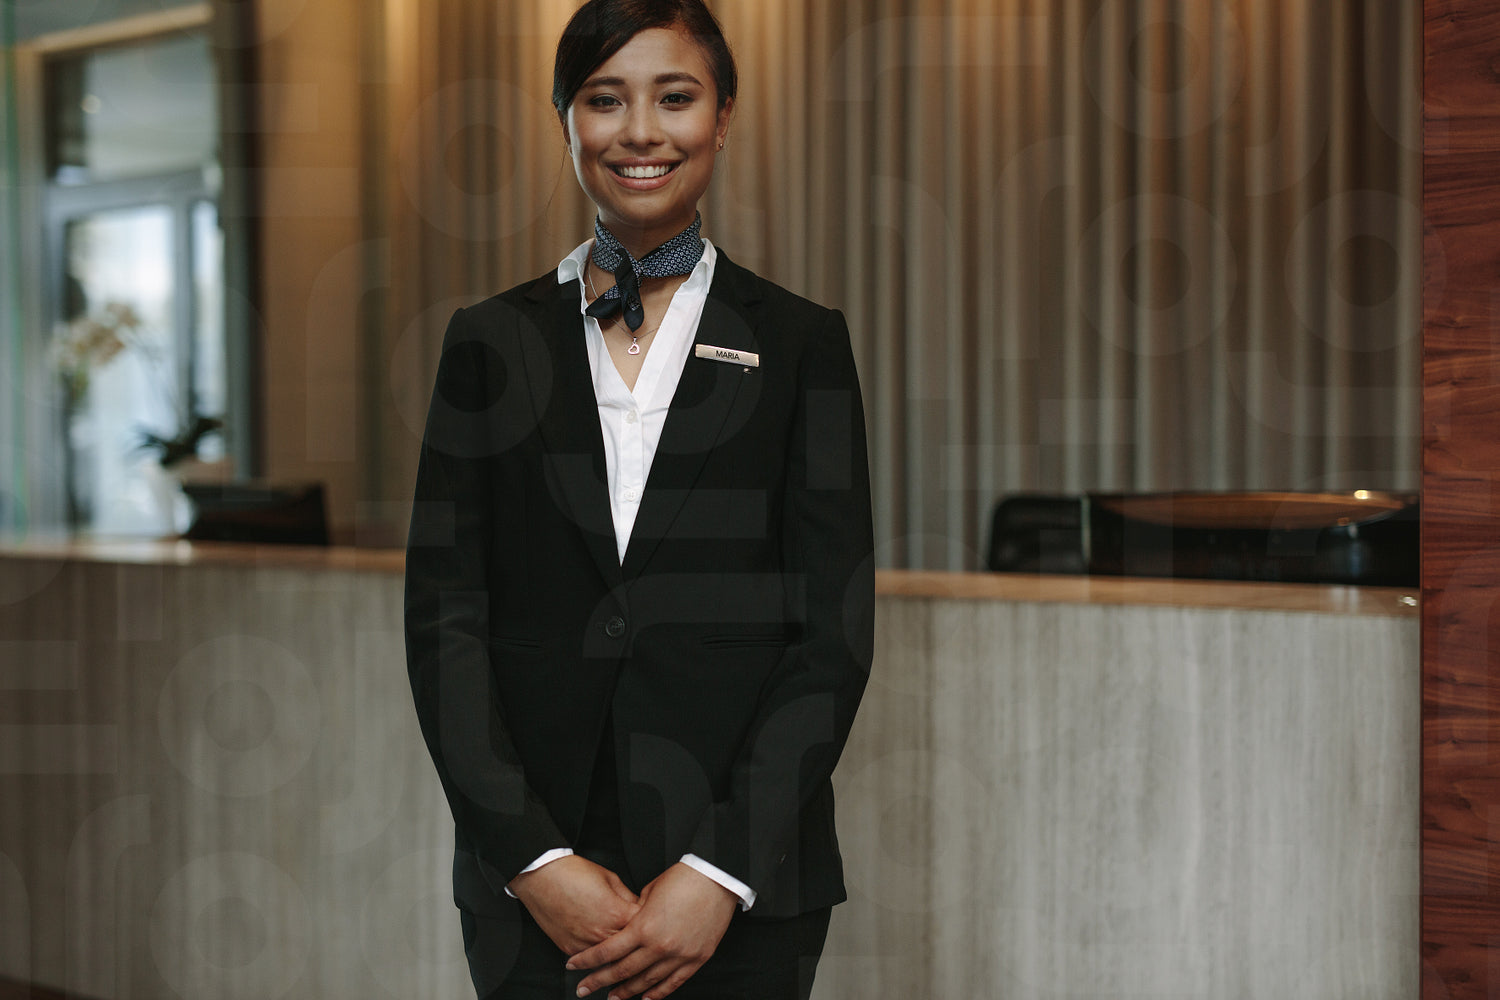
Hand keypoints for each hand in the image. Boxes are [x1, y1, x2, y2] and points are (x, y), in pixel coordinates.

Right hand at [508, 855, 640, 955]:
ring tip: (620, 943)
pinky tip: (600, 945)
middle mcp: (602, 933)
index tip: (650, 918)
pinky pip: (590, 958)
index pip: (645, 926)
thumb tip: (638, 907)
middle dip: (636, 940)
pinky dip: (597, 953)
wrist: (542, 877)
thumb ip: (628, 897)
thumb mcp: (611, 878)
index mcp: (616, 914)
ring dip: (617, 952)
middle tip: (638, 934)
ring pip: (611, 957)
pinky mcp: (570, 949)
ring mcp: (585, 944)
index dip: (649, 921)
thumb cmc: (573, 873)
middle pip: (630, 946)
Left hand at [569, 862, 738, 999]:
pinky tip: (646, 998)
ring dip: (627, 992)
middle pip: (623, 971)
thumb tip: (628, 925)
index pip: (608, 951)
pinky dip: (658, 993)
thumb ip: (636, 914)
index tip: (573, 966)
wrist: (717, 877)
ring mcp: (679, 955)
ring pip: (647, 982)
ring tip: (612, 998)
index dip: (588, 961)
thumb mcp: (650, 892)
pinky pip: (674, 982)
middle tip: (583, 990)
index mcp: (644, 927)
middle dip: (599, 982)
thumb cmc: (684, 878)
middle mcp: (659, 946)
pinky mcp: (697, 958)